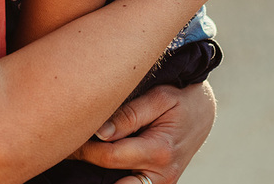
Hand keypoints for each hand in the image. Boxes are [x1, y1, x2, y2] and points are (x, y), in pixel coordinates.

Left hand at [75, 83, 217, 183]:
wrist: (203, 113)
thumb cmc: (179, 100)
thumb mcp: (159, 98)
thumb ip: (130, 115)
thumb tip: (100, 132)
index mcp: (160, 151)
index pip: (110, 157)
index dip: (85, 149)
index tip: (69, 138)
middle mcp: (162, 175)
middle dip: (88, 170)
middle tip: (70, 153)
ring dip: (101, 179)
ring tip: (83, 159)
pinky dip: (114, 180)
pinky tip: (98, 166)